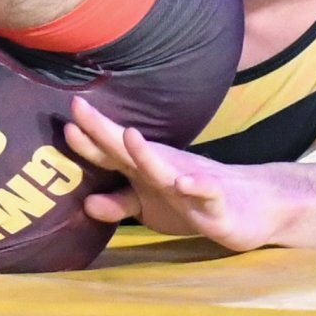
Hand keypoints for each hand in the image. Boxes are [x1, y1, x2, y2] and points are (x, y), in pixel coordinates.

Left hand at [63, 98, 284, 251]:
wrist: (252, 206)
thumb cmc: (191, 200)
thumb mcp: (149, 207)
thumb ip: (118, 204)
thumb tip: (85, 204)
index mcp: (144, 169)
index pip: (110, 153)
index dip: (86, 141)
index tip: (62, 122)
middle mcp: (164, 169)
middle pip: (129, 150)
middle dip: (104, 131)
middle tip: (77, 108)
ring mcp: (191, 184)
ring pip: (165, 168)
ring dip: (146, 153)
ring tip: (128, 136)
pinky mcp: (217, 204)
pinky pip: (207, 194)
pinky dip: (196, 188)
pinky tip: (183, 184)